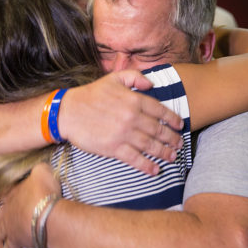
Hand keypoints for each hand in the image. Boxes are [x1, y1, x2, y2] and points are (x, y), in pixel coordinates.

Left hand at [0, 164, 59, 247]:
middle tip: (0, 218)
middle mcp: (7, 211)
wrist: (48, 218)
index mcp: (11, 194)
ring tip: (4, 234)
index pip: (0, 194)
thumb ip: (37, 169)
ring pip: (0, 232)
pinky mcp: (17, 243)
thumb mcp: (43, 172)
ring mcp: (10, 228)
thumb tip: (37, 166)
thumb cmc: (44, 194)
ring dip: (1, 233)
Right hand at [59, 70, 183, 174]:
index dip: (173, 119)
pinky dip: (147, 165)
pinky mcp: (114, 148)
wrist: (68, 112)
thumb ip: (135, 77)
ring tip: (172, 157)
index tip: (180, 125)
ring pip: (150, 145)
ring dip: (165, 152)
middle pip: (158, 130)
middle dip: (172, 138)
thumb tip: (151, 84)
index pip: (160, 110)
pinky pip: (135, 159)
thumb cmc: (91, 94)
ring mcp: (124, 134)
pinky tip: (155, 170)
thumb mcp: (113, 78)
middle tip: (179, 144)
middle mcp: (132, 117)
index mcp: (134, 99)